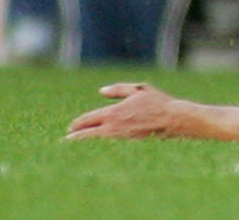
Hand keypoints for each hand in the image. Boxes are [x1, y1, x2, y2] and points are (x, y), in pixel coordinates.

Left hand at [67, 84, 186, 139]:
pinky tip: (96, 148)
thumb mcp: (139, 89)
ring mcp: (118, 138)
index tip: (70, 127)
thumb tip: (100, 91)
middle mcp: (112, 127)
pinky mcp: (125, 144)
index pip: (87, 120)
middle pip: (86, 134)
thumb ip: (118, 89)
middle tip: (66, 139)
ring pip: (94, 142)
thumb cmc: (157, 103)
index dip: (76, 124)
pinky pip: (106, 146)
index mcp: (113, 112)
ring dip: (83, 144)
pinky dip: (97, 146)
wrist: (172, 120)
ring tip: (74, 146)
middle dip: (75, 136)